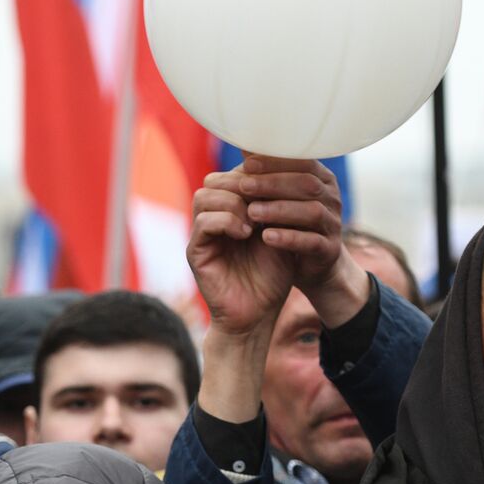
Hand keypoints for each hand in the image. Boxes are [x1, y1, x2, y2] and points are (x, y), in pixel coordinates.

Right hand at [188, 158, 295, 339]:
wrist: (259, 314)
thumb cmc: (273, 276)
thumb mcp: (282, 233)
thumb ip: (279, 205)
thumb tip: (287, 169)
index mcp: (233, 210)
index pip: (234, 174)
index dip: (254, 173)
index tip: (277, 182)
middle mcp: (213, 218)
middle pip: (216, 179)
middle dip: (243, 184)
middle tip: (264, 201)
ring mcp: (202, 235)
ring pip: (206, 195)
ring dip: (234, 202)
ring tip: (255, 222)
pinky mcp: (196, 252)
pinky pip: (203, 222)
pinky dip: (226, 221)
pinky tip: (245, 234)